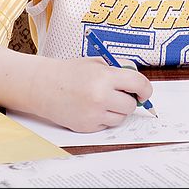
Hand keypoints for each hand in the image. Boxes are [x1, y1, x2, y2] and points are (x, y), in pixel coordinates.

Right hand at [32, 57, 153, 131]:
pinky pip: (107, 125)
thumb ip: (120, 68)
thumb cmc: (70, 72)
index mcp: (105, 76)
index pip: (139, 84)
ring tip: (102, 100)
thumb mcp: (97, 62)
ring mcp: (93, 113)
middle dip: (129, 100)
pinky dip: (104, 118)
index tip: (144, 92)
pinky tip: (91, 107)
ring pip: (120, 117)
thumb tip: (139, 79)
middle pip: (131, 105)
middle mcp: (101, 96)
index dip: (145, 89)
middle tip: (119, 94)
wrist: (43, 86)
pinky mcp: (86, 126)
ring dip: (117, 110)